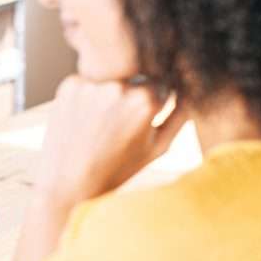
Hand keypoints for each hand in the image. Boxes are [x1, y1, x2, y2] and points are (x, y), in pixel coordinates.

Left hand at [34, 76, 182, 211]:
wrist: (68, 183)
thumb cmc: (117, 170)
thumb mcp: (158, 147)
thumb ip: (181, 114)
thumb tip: (191, 87)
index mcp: (146, 100)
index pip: (162, 82)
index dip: (155, 101)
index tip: (143, 118)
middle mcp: (120, 86)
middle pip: (136, 77)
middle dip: (132, 95)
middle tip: (117, 124)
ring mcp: (92, 83)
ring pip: (110, 78)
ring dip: (109, 94)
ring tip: (98, 126)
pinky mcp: (69, 85)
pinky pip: (87, 82)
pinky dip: (86, 96)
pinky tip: (82, 121)